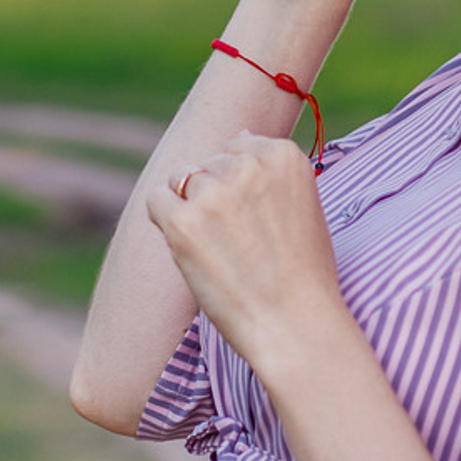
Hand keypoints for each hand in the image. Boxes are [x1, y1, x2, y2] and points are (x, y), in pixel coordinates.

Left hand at [149, 132, 350, 386]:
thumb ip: (270, 169)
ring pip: (180, 179)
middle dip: (214, 195)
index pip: (239, 146)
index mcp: (283, 155)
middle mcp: (247, 165)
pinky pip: (156, 201)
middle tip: (238, 243)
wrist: (296, 325)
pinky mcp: (183, 223)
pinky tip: (190, 248)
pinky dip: (165, 221)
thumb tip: (237, 136)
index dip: (241, 185)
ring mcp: (213, 193)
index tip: (254, 219)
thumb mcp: (303, 205)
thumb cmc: (304, 273)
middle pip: (208, 163)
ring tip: (217, 248)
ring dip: (189, 208)